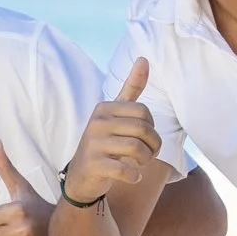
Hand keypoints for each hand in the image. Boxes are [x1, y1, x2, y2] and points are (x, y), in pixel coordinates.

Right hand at [63, 58, 159, 202]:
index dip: (153, 128)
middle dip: (154, 146)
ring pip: (137, 149)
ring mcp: (93, 144)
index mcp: (104, 108)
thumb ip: (131, 89)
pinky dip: (134, 175)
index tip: (147, 139)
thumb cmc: (104, 142)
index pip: (144, 112)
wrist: (82, 176)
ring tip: (142, 164)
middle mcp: (97, 122)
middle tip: (150, 154)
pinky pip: (124, 169)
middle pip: (143, 130)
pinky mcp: (94, 165)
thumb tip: (144, 59)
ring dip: (146, 160)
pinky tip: (134, 177)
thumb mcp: (116, 114)